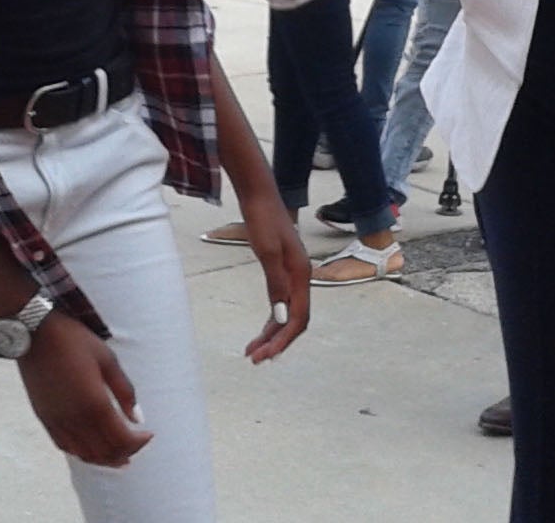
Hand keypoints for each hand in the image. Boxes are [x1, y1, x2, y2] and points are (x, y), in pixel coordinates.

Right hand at [17, 313, 153, 467]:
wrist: (35, 333)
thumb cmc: (75, 341)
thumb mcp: (108, 359)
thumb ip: (125, 391)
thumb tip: (138, 418)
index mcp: (95, 404)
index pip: (122, 439)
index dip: (139, 442)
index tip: (149, 433)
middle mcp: (75, 419)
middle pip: (105, 452)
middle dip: (126, 453)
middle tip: (138, 444)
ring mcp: (58, 421)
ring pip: (85, 454)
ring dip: (105, 458)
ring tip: (120, 454)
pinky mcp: (45, 419)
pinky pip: (66, 447)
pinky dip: (83, 453)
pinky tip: (93, 447)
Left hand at [234, 184, 309, 362]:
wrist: (258, 194)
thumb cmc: (261, 218)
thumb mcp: (267, 250)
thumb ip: (276, 282)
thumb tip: (282, 315)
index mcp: (300, 274)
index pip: (299, 317)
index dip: (284, 339)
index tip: (266, 355)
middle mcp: (300, 276)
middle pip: (295, 320)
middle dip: (277, 341)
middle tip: (255, 359)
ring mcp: (292, 274)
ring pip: (288, 314)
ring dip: (273, 334)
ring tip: (253, 351)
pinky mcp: (281, 270)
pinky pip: (281, 303)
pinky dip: (272, 319)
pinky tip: (261, 330)